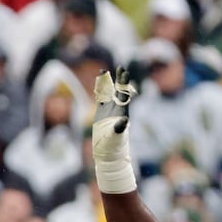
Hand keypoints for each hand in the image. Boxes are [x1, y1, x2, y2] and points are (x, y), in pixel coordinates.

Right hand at [92, 68, 138, 193]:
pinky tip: (98, 86)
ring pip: (108, 94)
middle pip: (118, 91)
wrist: (107, 154)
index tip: (124, 71)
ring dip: (107, 83)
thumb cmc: (112, 147)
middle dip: (119, 80)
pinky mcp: (101, 115)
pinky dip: (99, 92)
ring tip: (105, 72)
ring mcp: (109, 112)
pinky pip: (101, 100)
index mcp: (121, 112)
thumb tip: (124, 121)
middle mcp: (116, 110)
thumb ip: (120, 128)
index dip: (123, 83)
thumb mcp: (116, 137)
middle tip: (121, 67)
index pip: (123, 94)